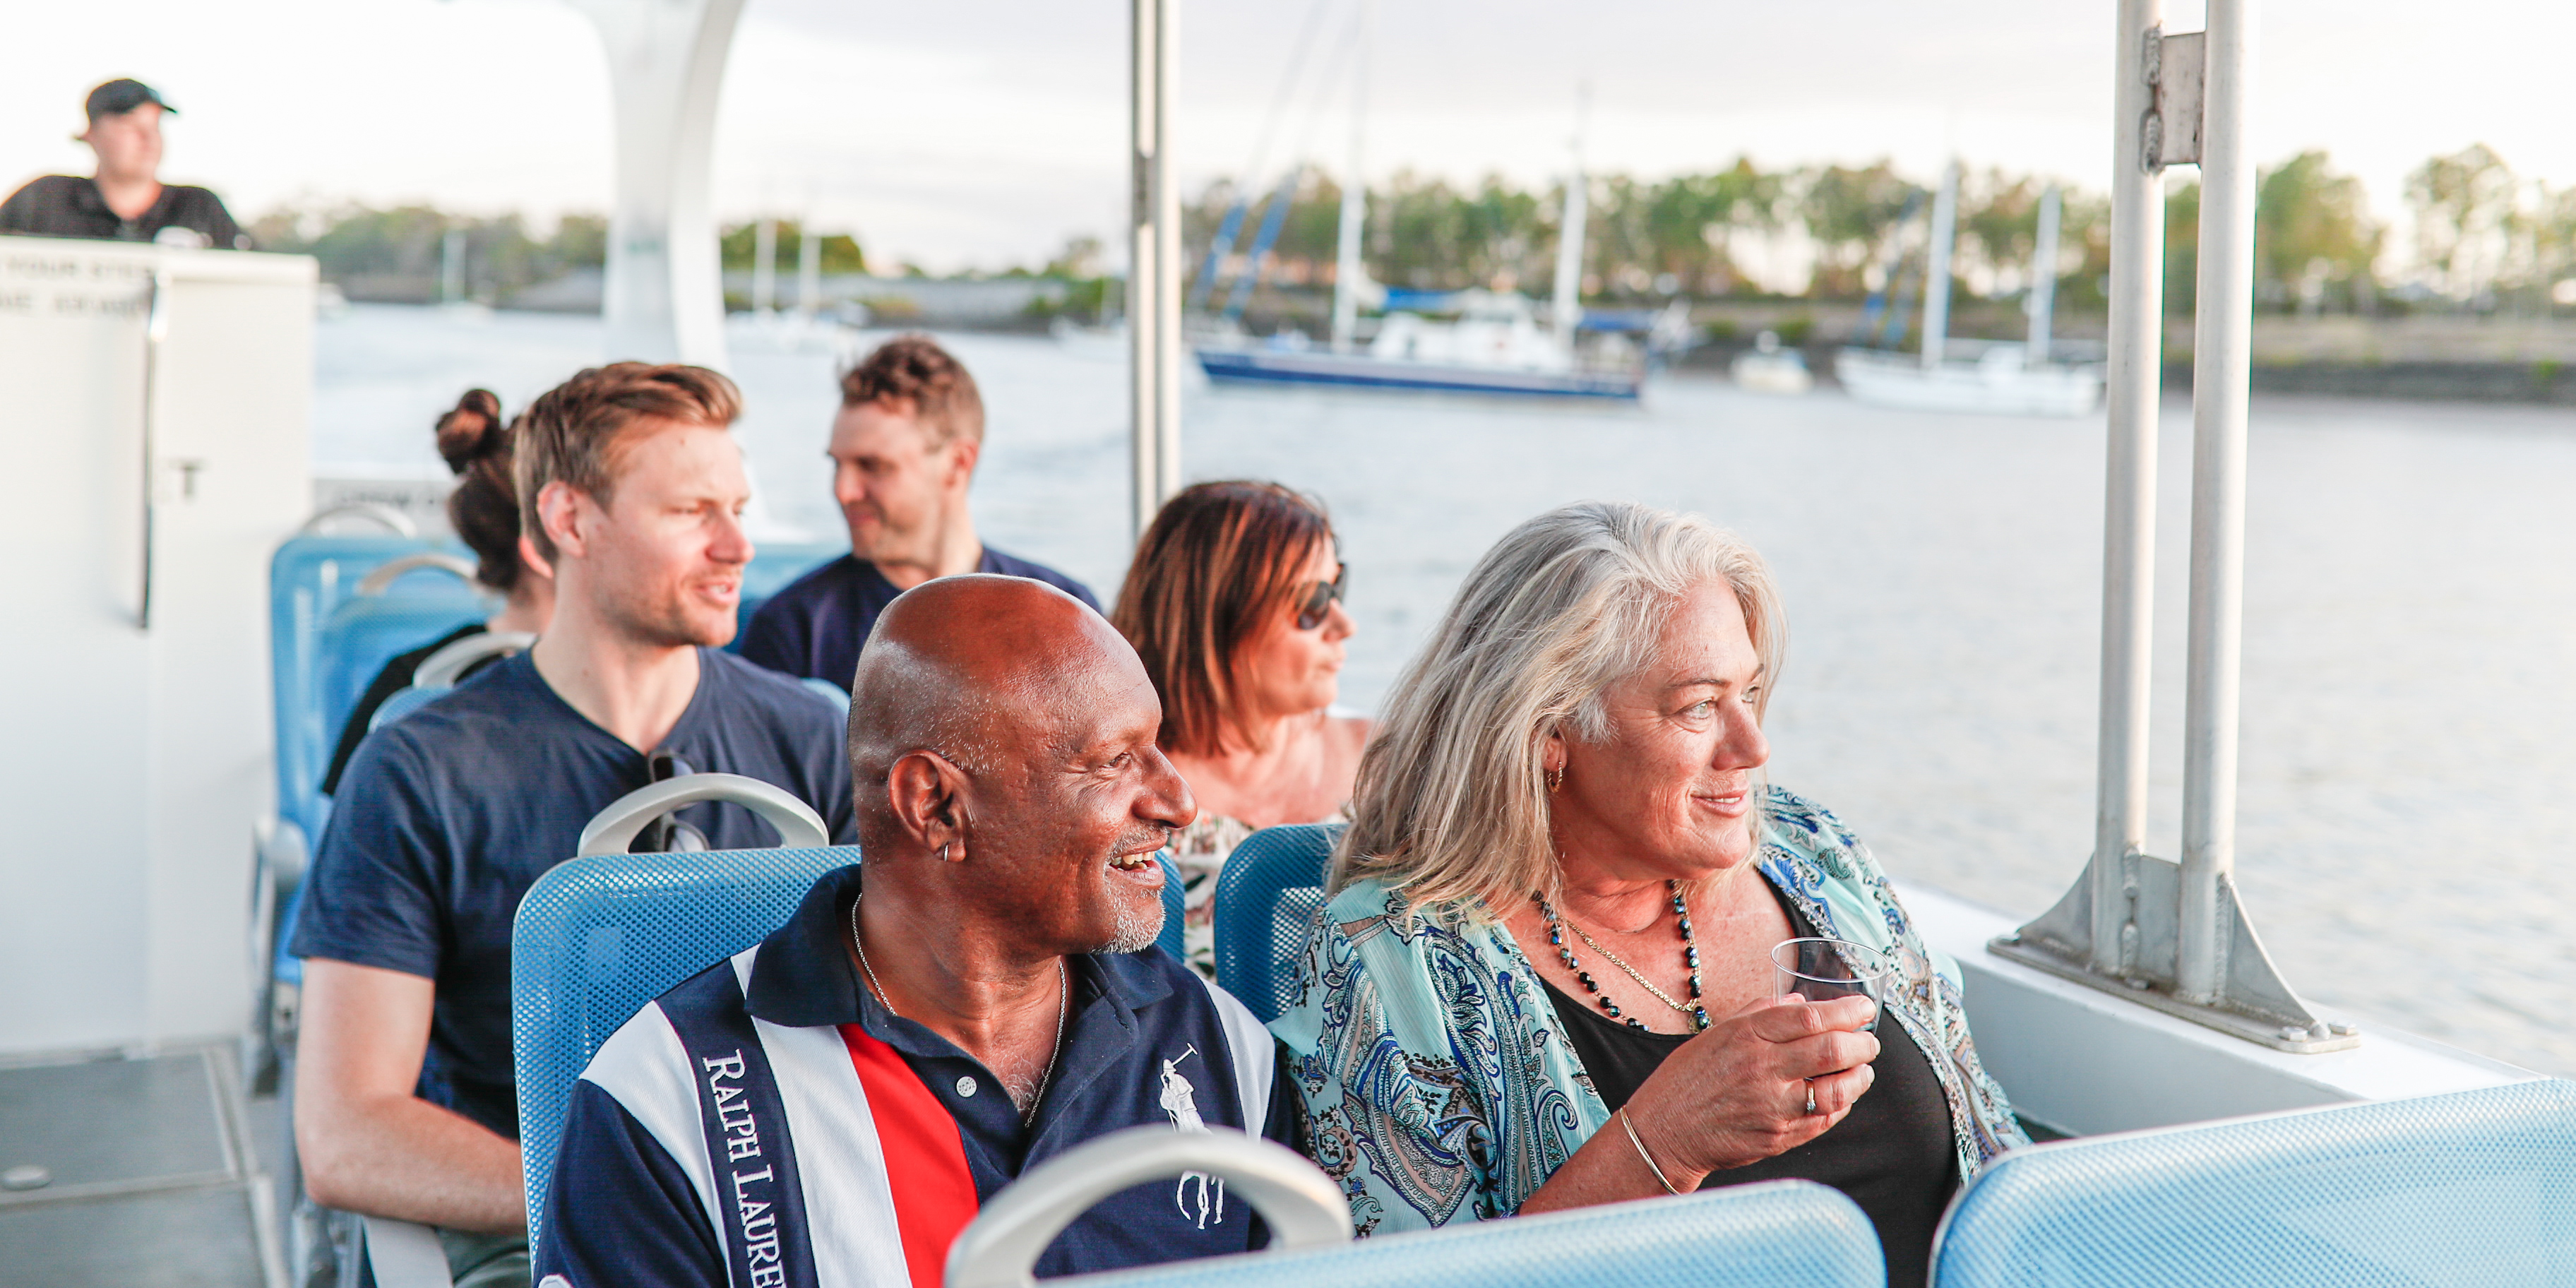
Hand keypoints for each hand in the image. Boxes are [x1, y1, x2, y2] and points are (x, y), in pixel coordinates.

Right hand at [1626, 994, 1879, 1176]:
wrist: (1664, 1131)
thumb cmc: (1687, 1078)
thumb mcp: (1717, 1032)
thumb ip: (1760, 1012)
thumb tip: (1801, 1001)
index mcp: (1747, 1036)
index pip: (1811, 1017)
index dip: (1847, 1010)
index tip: (1864, 1008)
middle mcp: (1762, 1069)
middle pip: (1832, 1050)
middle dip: (1862, 1043)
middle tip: (1870, 1041)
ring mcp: (1772, 1107)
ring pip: (1836, 1090)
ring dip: (1860, 1078)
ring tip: (1863, 1070)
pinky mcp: (1778, 1137)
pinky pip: (1823, 1121)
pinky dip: (1841, 1106)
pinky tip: (1841, 1097)